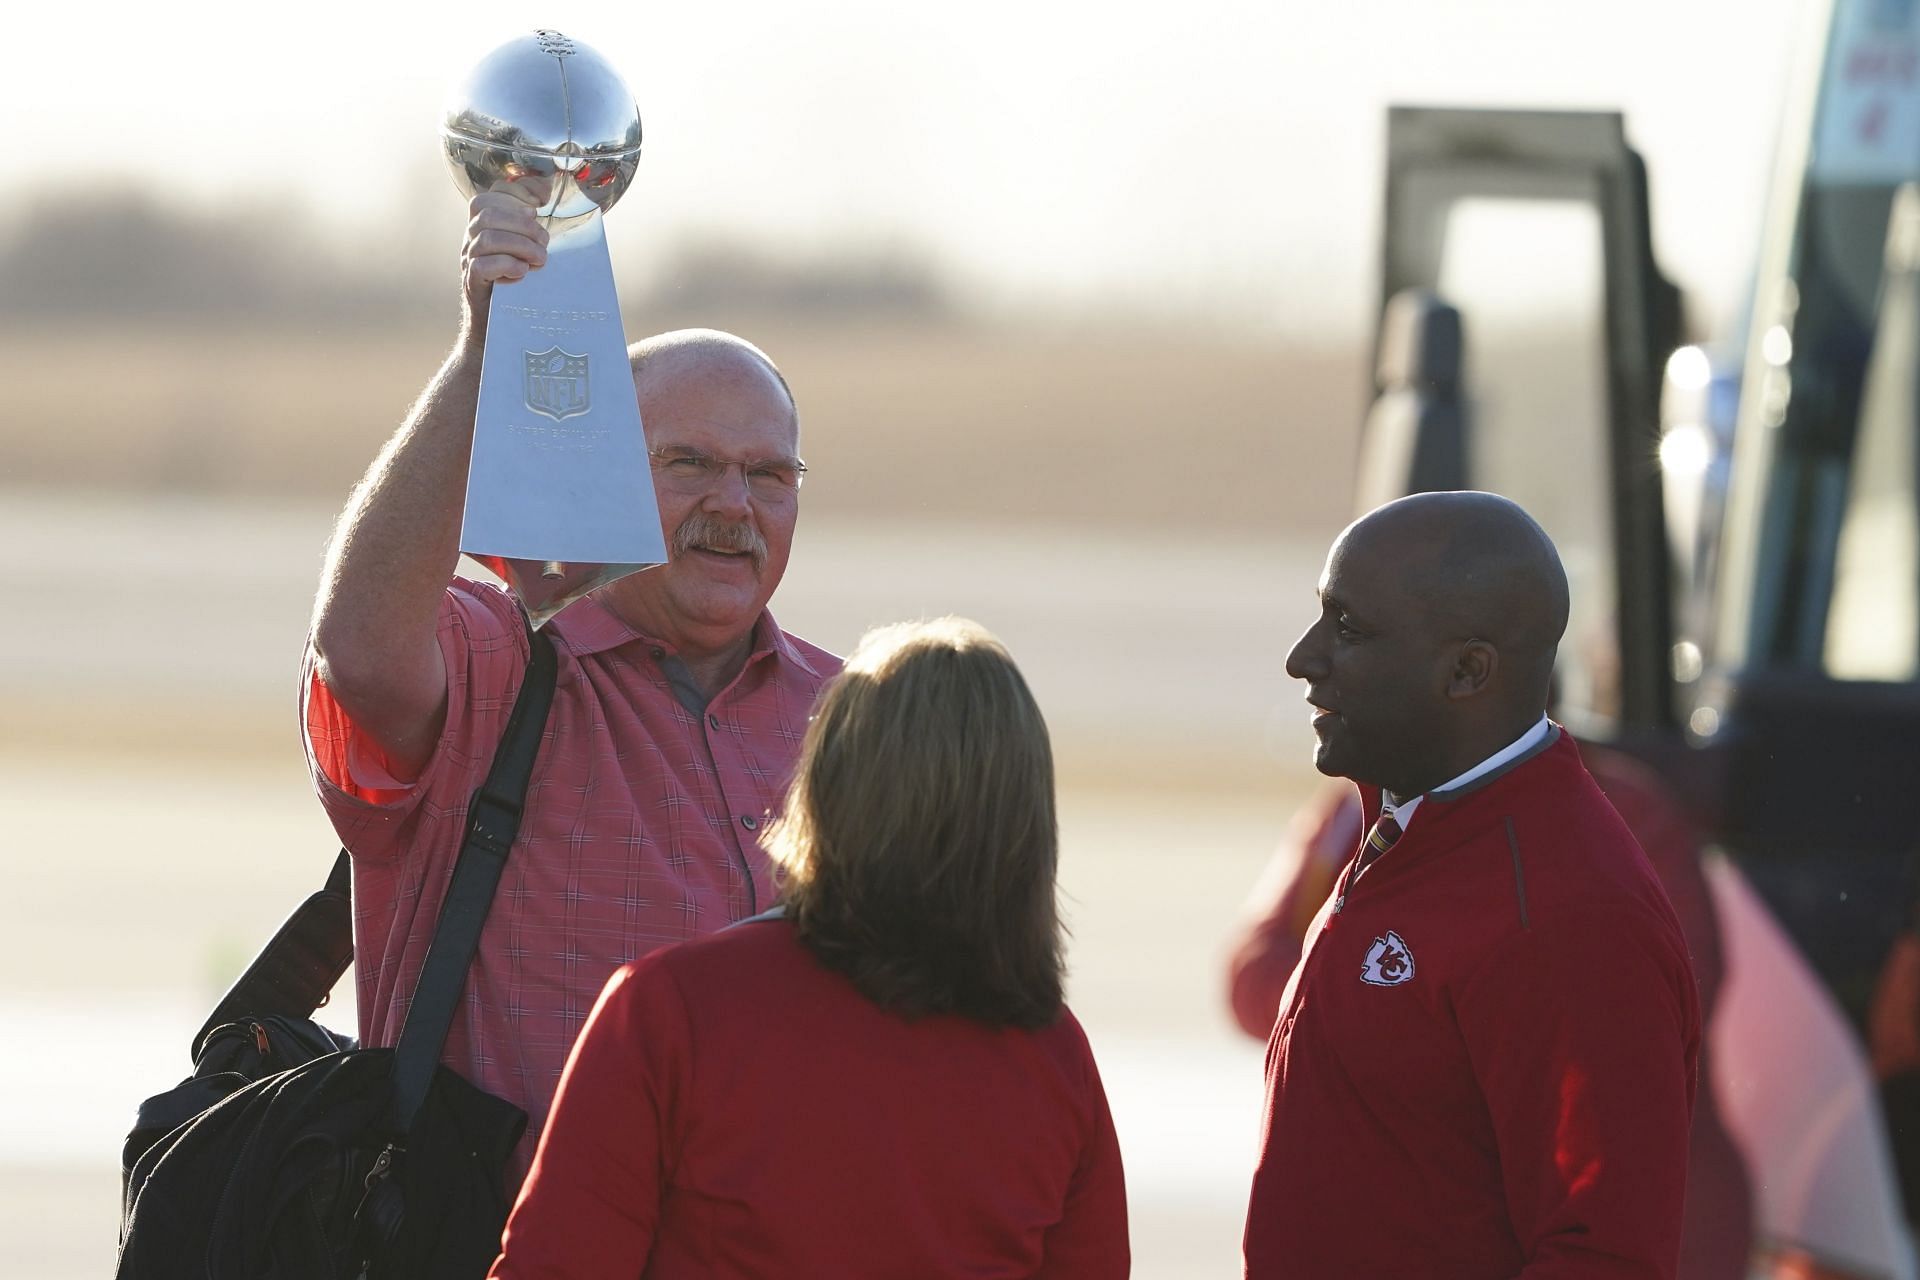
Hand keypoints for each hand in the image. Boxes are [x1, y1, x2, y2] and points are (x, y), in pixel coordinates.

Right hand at [459, 189, 551, 335]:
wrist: (497, 325)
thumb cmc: (518, 283)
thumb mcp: (527, 250)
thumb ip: (533, 227)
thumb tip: (547, 197)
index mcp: (484, 225)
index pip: (491, 195)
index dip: (516, 192)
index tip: (543, 201)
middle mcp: (472, 238)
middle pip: (488, 214)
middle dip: (522, 224)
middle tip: (545, 242)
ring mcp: (468, 260)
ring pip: (487, 238)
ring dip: (520, 245)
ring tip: (540, 259)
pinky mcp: (472, 283)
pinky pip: (482, 265)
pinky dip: (507, 265)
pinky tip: (523, 272)